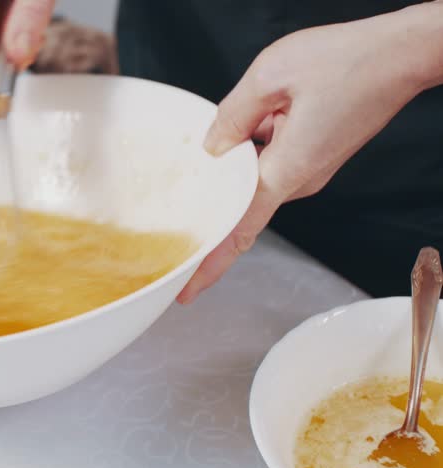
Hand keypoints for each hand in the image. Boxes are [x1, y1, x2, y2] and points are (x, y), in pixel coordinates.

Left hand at [177, 4, 441, 303]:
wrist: (402, 55)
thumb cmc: (349, 62)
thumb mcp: (271, 76)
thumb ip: (232, 115)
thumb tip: (213, 146)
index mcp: (287, 171)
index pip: (239, 230)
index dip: (210, 263)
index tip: (186, 290)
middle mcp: (300, 179)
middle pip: (239, 194)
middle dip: (219, 176)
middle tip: (203, 153)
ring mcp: (309, 168)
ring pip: (254, 168)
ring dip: (242, 144)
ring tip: (256, 105)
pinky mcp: (314, 154)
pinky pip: (271, 153)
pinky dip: (258, 135)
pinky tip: (265, 105)